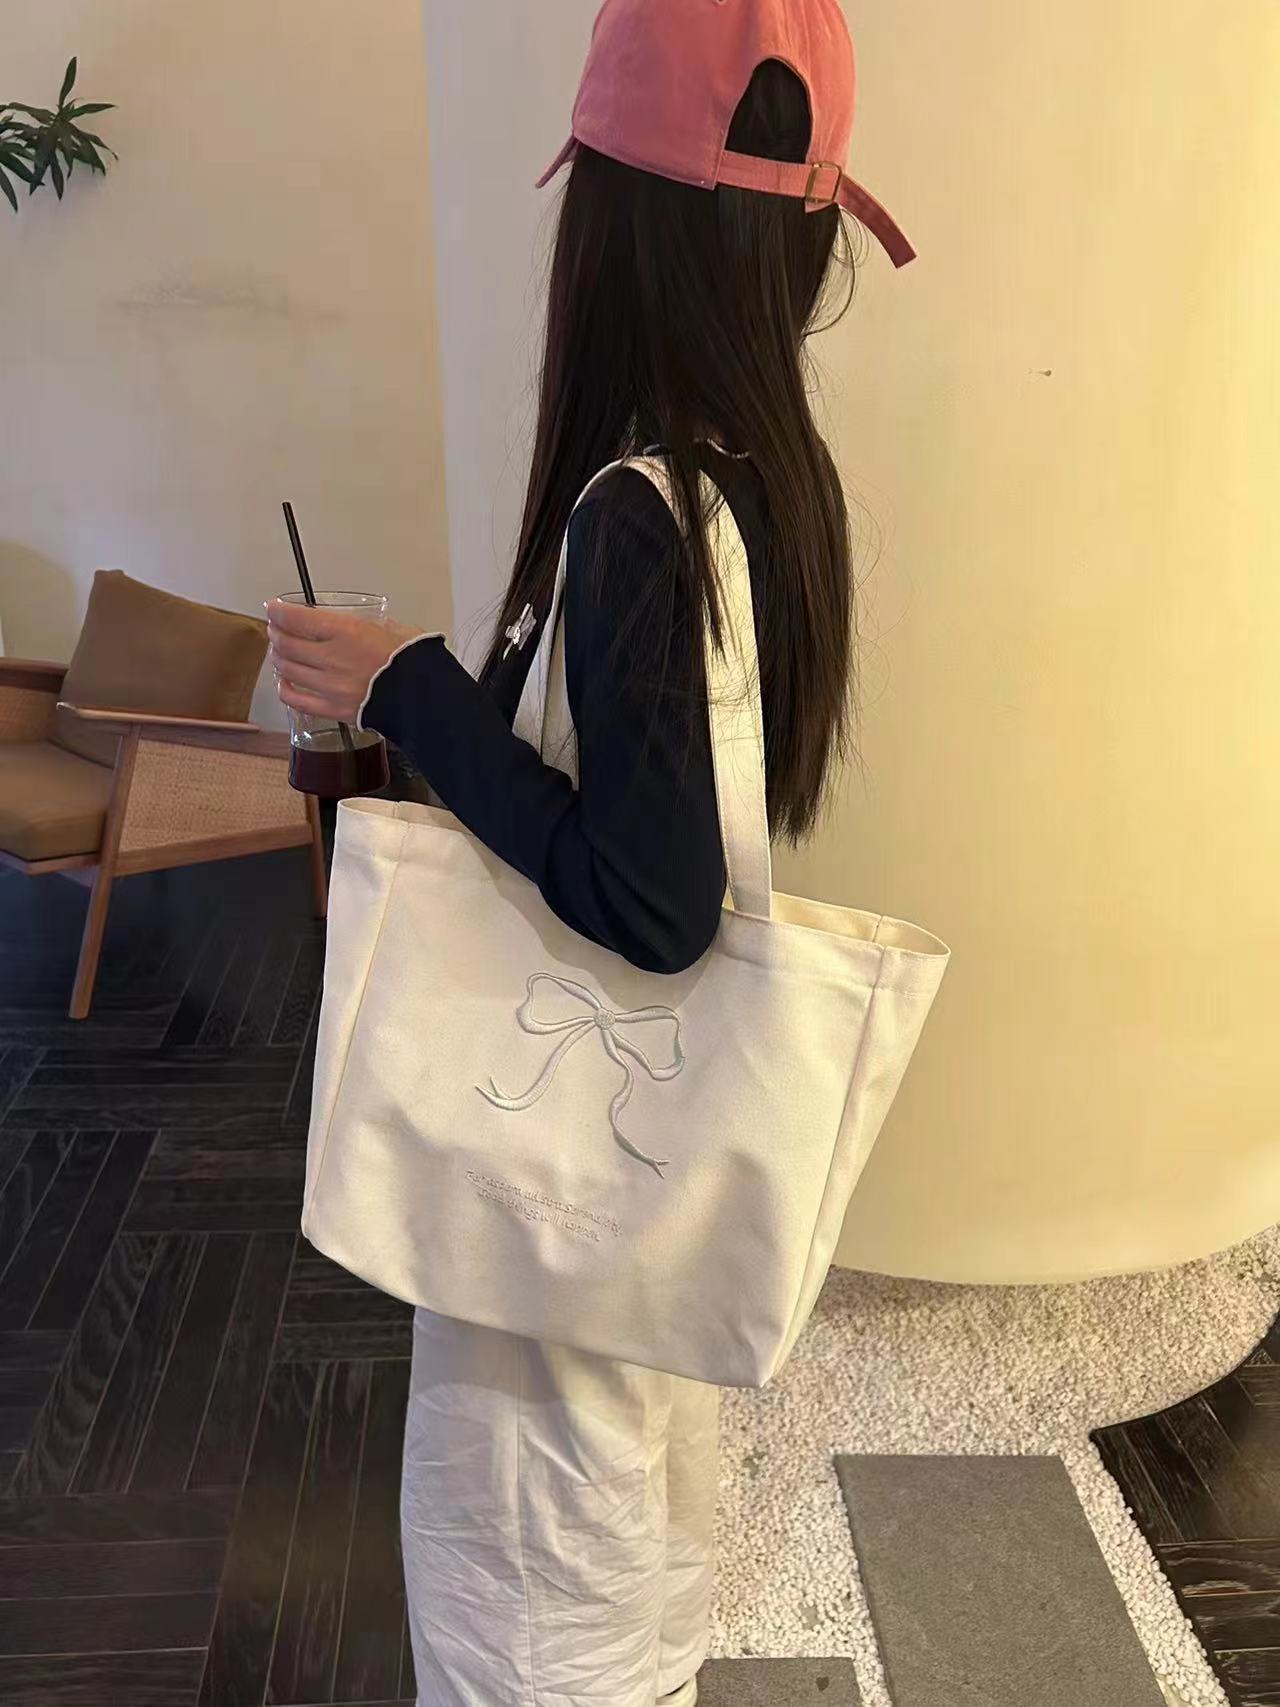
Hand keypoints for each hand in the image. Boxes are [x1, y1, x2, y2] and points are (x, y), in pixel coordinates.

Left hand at [267, 601, 425, 724]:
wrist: (425, 698)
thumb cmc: (413, 662)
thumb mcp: (394, 629)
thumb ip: (371, 625)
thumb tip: (363, 624)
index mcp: (346, 631)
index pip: (295, 618)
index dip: (278, 612)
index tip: (273, 608)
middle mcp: (332, 657)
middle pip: (285, 643)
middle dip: (275, 633)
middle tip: (276, 629)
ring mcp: (329, 686)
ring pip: (286, 668)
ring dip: (278, 658)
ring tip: (280, 653)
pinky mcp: (332, 709)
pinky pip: (295, 698)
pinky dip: (285, 687)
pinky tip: (286, 680)